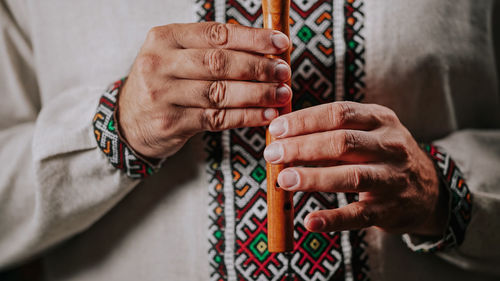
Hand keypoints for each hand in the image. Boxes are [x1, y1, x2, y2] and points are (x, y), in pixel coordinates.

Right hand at [118, 23, 291, 157]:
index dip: (252, 38)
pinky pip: (217, 118)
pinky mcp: (170, 123)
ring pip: (220, 93)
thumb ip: (211, 48)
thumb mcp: (175, 56)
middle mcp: (160, 63)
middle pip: (219, 63)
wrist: (129, 121)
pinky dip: (246, 116)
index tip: (280, 43)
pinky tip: (265, 115)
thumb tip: (262, 47)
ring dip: (258, 94)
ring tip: (282, 95)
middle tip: (284, 73)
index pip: (216, 34)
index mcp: (165, 38)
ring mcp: (162, 94)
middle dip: (259, 68)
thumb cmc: (163, 84)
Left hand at [264, 102, 447, 235]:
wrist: (428, 190)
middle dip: (303, 147)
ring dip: (314, 177)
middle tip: (272, 154)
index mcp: (380, 119)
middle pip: (342, 141)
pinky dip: (333, 219)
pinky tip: (310, 221)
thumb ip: (332, 131)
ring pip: (351, 176)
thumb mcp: (368, 132)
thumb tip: (283, 136)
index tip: (276, 128)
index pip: (339, 112)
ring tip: (284, 180)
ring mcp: (392, 178)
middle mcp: (389, 145)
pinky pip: (358, 215)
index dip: (305, 120)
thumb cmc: (381, 155)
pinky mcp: (389, 209)